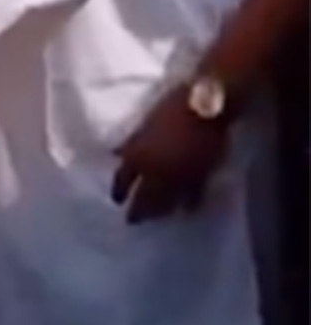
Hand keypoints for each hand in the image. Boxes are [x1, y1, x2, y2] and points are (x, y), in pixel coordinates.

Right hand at [112, 85, 229, 222]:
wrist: (201, 103)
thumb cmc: (208, 141)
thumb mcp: (205, 171)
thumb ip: (192, 192)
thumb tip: (184, 209)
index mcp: (158, 176)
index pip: (144, 201)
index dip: (140, 212)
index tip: (133, 221)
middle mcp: (141, 161)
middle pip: (125, 181)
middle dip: (121, 193)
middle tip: (117, 200)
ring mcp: (137, 142)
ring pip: (123, 163)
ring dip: (120, 174)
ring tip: (118, 181)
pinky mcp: (138, 126)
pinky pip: (124, 145)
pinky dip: (121, 152)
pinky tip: (118, 153)